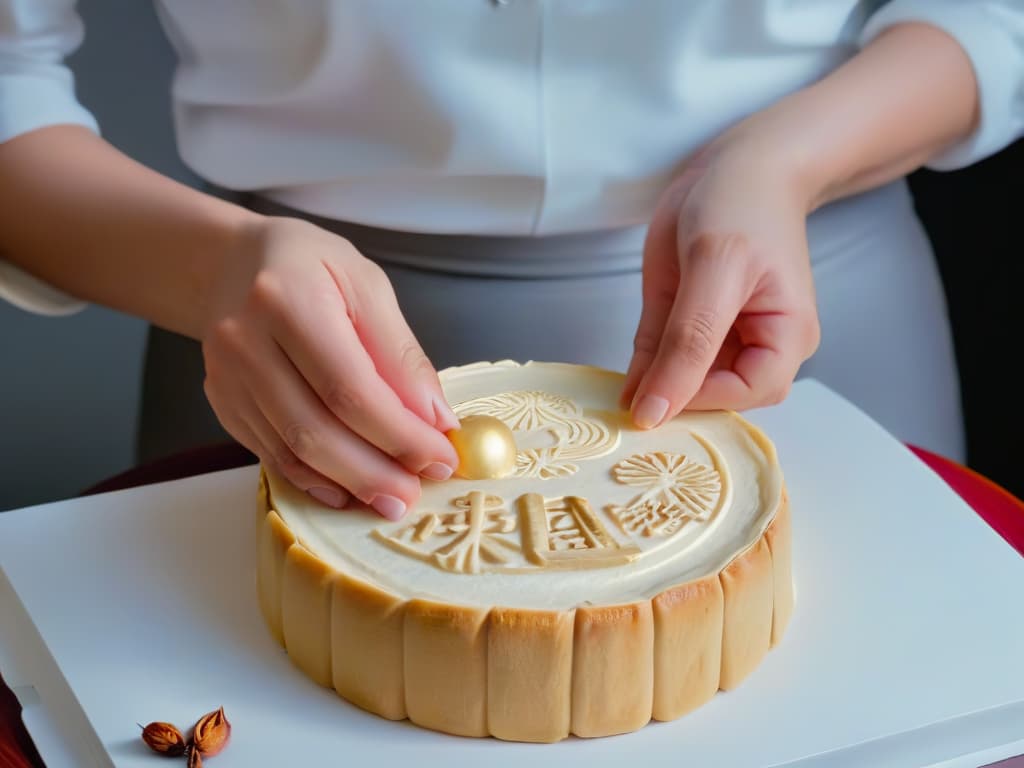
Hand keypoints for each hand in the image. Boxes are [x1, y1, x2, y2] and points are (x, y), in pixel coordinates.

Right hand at [201, 216, 459, 518]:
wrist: (231, 264)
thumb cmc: (308, 265)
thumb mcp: (366, 285)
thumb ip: (399, 353)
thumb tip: (434, 418)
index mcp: (286, 299)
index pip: (348, 387)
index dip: (399, 433)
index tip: (440, 457)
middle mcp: (245, 342)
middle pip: (315, 429)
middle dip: (374, 471)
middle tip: (416, 493)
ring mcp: (227, 378)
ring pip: (291, 451)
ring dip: (347, 483)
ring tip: (391, 498)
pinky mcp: (223, 403)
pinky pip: (271, 455)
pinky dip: (314, 479)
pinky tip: (348, 489)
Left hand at [622, 134, 820, 425]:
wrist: (736, 162)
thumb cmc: (742, 203)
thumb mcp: (713, 269)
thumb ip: (685, 344)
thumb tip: (654, 412)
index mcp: (786, 336)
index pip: (747, 393)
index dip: (701, 402)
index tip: (653, 403)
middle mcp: (759, 344)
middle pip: (718, 397)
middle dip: (677, 401)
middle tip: (628, 407)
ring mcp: (722, 334)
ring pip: (686, 381)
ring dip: (655, 389)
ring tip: (621, 396)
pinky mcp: (688, 322)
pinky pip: (664, 358)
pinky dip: (643, 371)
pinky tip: (622, 382)